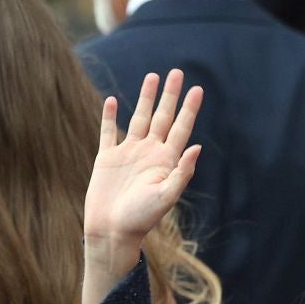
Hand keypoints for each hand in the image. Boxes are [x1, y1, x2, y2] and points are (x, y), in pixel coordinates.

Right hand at [83, 70, 203, 261]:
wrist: (111, 231)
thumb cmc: (141, 218)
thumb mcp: (166, 196)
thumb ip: (182, 173)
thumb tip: (198, 147)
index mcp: (166, 161)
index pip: (180, 128)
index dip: (189, 109)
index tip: (198, 89)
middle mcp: (149, 153)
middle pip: (162, 117)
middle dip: (169, 95)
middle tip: (176, 72)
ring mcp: (128, 153)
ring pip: (139, 118)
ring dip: (146, 98)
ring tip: (152, 76)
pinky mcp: (107, 158)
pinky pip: (108, 131)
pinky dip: (109, 116)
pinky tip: (112, 100)